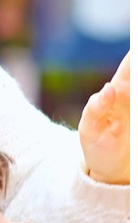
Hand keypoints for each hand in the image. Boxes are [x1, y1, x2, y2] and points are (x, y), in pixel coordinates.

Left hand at [80, 52, 129, 185]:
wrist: (112, 174)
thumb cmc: (97, 148)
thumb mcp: (89, 132)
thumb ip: (95, 110)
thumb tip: (108, 87)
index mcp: (118, 94)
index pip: (130, 67)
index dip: (134, 55)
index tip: (136, 48)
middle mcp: (135, 97)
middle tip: (137, 56)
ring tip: (136, 86)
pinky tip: (136, 108)